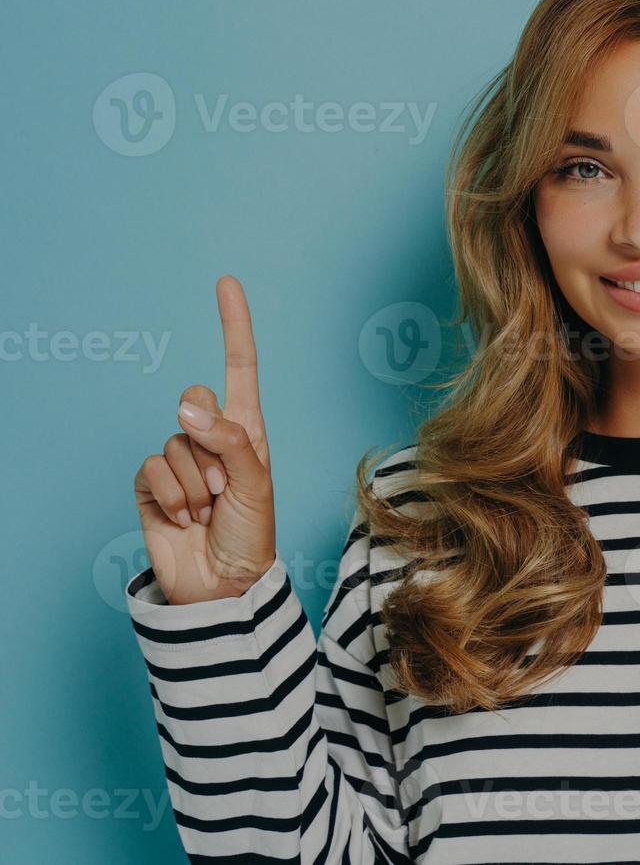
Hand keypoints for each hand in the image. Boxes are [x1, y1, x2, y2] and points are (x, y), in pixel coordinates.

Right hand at [133, 275, 275, 604]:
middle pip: (195, 401)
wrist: (224, 586)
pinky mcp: (151, 483)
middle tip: (225, 489)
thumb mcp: (256, 485)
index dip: (233, 325)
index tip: (226, 282)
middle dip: (211, 446)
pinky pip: (152, 468)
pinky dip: (171, 495)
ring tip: (208, 511)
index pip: (239, 367)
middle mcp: (212, 437)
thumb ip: (230, 440)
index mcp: (248, 430)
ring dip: (195, 483)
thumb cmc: (251, 535)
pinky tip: (183, 517)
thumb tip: (188, 405)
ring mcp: (180, 459)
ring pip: (175, 441)